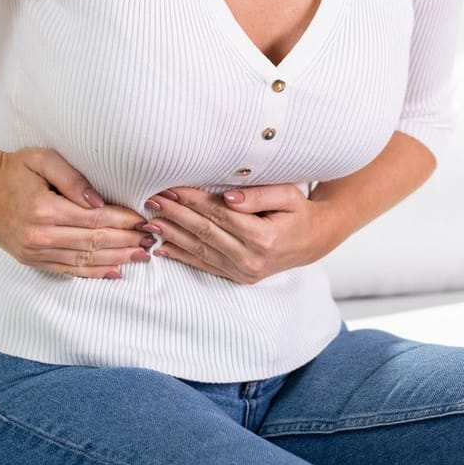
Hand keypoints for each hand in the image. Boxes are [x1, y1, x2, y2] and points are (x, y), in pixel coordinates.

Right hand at [0, 147, 151, 279]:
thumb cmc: (13, 169)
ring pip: (84, 260)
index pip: (95, 219)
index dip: (123, 221)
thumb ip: (74, 179)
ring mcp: (35, 251)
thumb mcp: (43, 159)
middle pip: (94, 243)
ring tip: (140, 256)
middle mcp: (40, 236)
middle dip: (126, 241)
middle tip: (151, 241)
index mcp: (45, 210)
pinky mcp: (31, 259)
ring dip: (115, 259)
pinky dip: (93, 272)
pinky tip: (114, 272)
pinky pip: (68, 270)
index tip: (144, 219)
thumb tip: (99, 202)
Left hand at [139, 183, 336, 284]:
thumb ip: (259, 195)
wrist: (313, 241)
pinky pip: (205, 265)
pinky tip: (162, 247)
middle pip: (205, 232)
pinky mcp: (238, 277)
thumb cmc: (299, 212)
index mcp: (264, 237)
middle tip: (152, 199)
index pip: (219, 214)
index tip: (171, 187)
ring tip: (150, 220)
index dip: (193, 200)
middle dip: (176, 214)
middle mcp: (251, 258)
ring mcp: (244, 271)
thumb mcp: (288, 195)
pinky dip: (182, 256)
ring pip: (200, 250)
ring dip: (172, 234)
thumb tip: (229, 197)